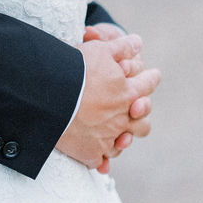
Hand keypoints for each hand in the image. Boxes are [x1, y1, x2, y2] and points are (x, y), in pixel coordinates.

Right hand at [56, 33, 159, 172]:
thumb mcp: (100, 50)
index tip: (154, 75)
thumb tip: (139, 42)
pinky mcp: (91, 153)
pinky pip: (102, 160)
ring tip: (120, 133)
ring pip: (124, 143)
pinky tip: (99, 156)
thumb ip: (122, 47)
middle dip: (142, 115)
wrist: (48, 95)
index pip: (147, 85)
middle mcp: (121, 118)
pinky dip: (101, 158)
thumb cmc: (74, 69)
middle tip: (138, 108)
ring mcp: (108, 139)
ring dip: (124, 137)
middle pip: (143, 122)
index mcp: (127, 93)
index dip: (151, 78)